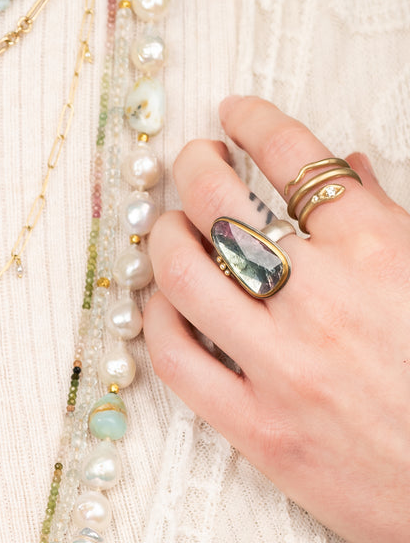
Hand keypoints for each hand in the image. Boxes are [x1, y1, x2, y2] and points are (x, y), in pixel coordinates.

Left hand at [144, 96, 409, 542]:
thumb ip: (396, 219)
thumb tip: (350, 165)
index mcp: (385, 254)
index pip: (300, 162)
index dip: (256, 124)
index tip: (234, 113)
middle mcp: (325, 303)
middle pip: (224, 209)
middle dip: (194, 167)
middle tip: (188, 159)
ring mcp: (283, 369)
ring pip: (184, 278)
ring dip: (161, 237)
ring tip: (164, 225)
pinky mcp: (257, 430)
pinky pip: (177, 362)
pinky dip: (156, 321)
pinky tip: (159, 304)